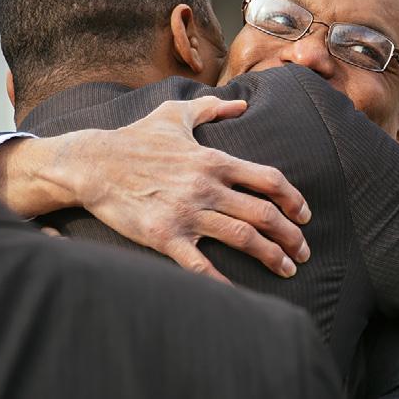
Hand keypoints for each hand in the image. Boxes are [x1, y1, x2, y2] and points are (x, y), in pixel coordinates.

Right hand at [58, 97, 311, 282]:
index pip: (269, 180)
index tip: (304, 215)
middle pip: (264, 213)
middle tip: (303, 251)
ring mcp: (187, 212)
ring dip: (271, 255)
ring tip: (288, 269)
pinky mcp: (164, 235)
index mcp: (214, 160)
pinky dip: (222, 281)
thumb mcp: (175, 114)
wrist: (93, 163)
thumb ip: (212, 108)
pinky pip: (199, 264)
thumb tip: (242, 104)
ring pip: (242, 237)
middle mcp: (207, 187)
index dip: (294, 199)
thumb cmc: (136, 139)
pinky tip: (240, 294)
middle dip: (291, 235)